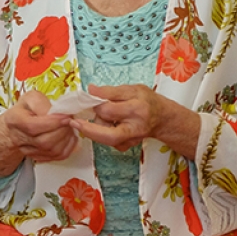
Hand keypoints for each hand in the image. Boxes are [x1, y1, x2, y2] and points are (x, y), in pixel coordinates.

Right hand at [0, 90, 77, 175]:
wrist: (19, 124)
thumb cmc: (26, 109)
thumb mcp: (32, 98)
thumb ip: (42, 103)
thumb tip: (57, 113)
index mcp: (14, 120)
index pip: (32, 127)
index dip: (52, 123)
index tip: (66, 116)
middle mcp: (19, 138)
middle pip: (44, 142)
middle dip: (62, 131)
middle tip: (70, 120)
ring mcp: (28, 151)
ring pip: (52, 151)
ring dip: (66, 138)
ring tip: (69, 127)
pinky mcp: (38, 157)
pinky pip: (57, 156)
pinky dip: (68, 147)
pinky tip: (69, 136)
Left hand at [70, 84, 199, 156]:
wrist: (161, 118)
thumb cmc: (146, 100)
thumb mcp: (132, 89)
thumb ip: (110, 91)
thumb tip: (90, 90)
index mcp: (138, 109)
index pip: (110, 109)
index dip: (94, 103)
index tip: (85, 97)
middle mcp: (136, 127)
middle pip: (108, 133)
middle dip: (89, 126)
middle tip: (75, 120)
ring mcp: (131, 139)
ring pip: (105, 138)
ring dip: (94, 128)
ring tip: (94, 116)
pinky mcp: (126, 146)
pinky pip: (106, 141)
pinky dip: (99, 133)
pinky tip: (101, 124)